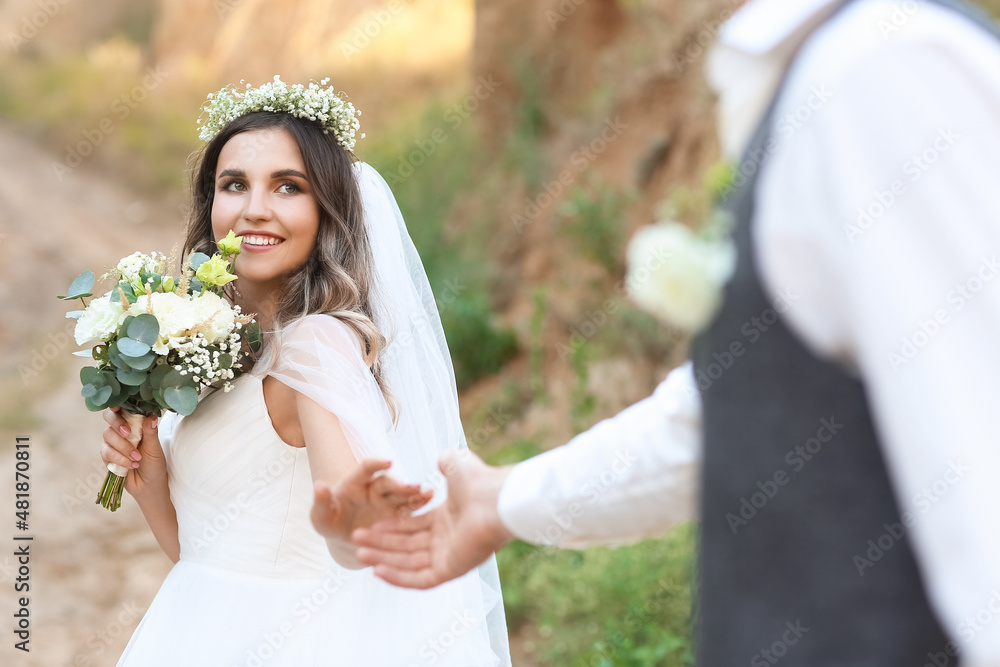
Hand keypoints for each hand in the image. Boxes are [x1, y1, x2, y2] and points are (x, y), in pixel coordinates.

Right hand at [100, 407, 167, 498]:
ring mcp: (113, 443)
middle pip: (109, 417)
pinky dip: (120, 458)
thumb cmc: (155, 465)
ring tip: (137, 458)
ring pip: (108, 436)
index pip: (122, 408)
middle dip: (118, 424)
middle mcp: (122, 431)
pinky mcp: (107, 456)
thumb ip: (150, 432)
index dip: (117, 404)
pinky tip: (131, 465)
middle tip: (129, 434)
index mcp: (135, 424)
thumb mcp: (155, 448)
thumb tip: (151, 415)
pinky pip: (106, 452)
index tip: (119, 406)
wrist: (149, 486)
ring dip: (123, 447)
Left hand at [310, 459, 432, 545]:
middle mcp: (374, 488)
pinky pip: (411, 508)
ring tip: (427, 492)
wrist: (345, 538)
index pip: (366, 469)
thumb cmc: (330, 522)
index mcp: (355, 483)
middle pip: (388, 482)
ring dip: (415, 492)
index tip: (387, 461)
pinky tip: (431, 500)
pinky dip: (421, 503)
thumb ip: (321, 502)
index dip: (376, 464)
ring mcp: (388, 501)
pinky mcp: (398, 514)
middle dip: (399, 483)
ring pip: (403, 494)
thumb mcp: (320, 517)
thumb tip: (319, 486)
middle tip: (410, 486)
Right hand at [351, 450, 514, 588]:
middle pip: (406, 546)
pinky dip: (399, 577)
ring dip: (383, 560)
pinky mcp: (451, 570)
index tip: (368, 525)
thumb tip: (440, 460)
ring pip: (409, 563)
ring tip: (359, 554)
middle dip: (380, 544)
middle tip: (355, 540)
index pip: (412, 528)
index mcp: (447, 520)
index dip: (390, 528)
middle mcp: (447, 540)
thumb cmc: (480, 481)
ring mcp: (449, 557)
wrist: (498, 500)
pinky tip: (377, 571)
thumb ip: (446, 463)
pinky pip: (420, 579)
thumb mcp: (457, 465)